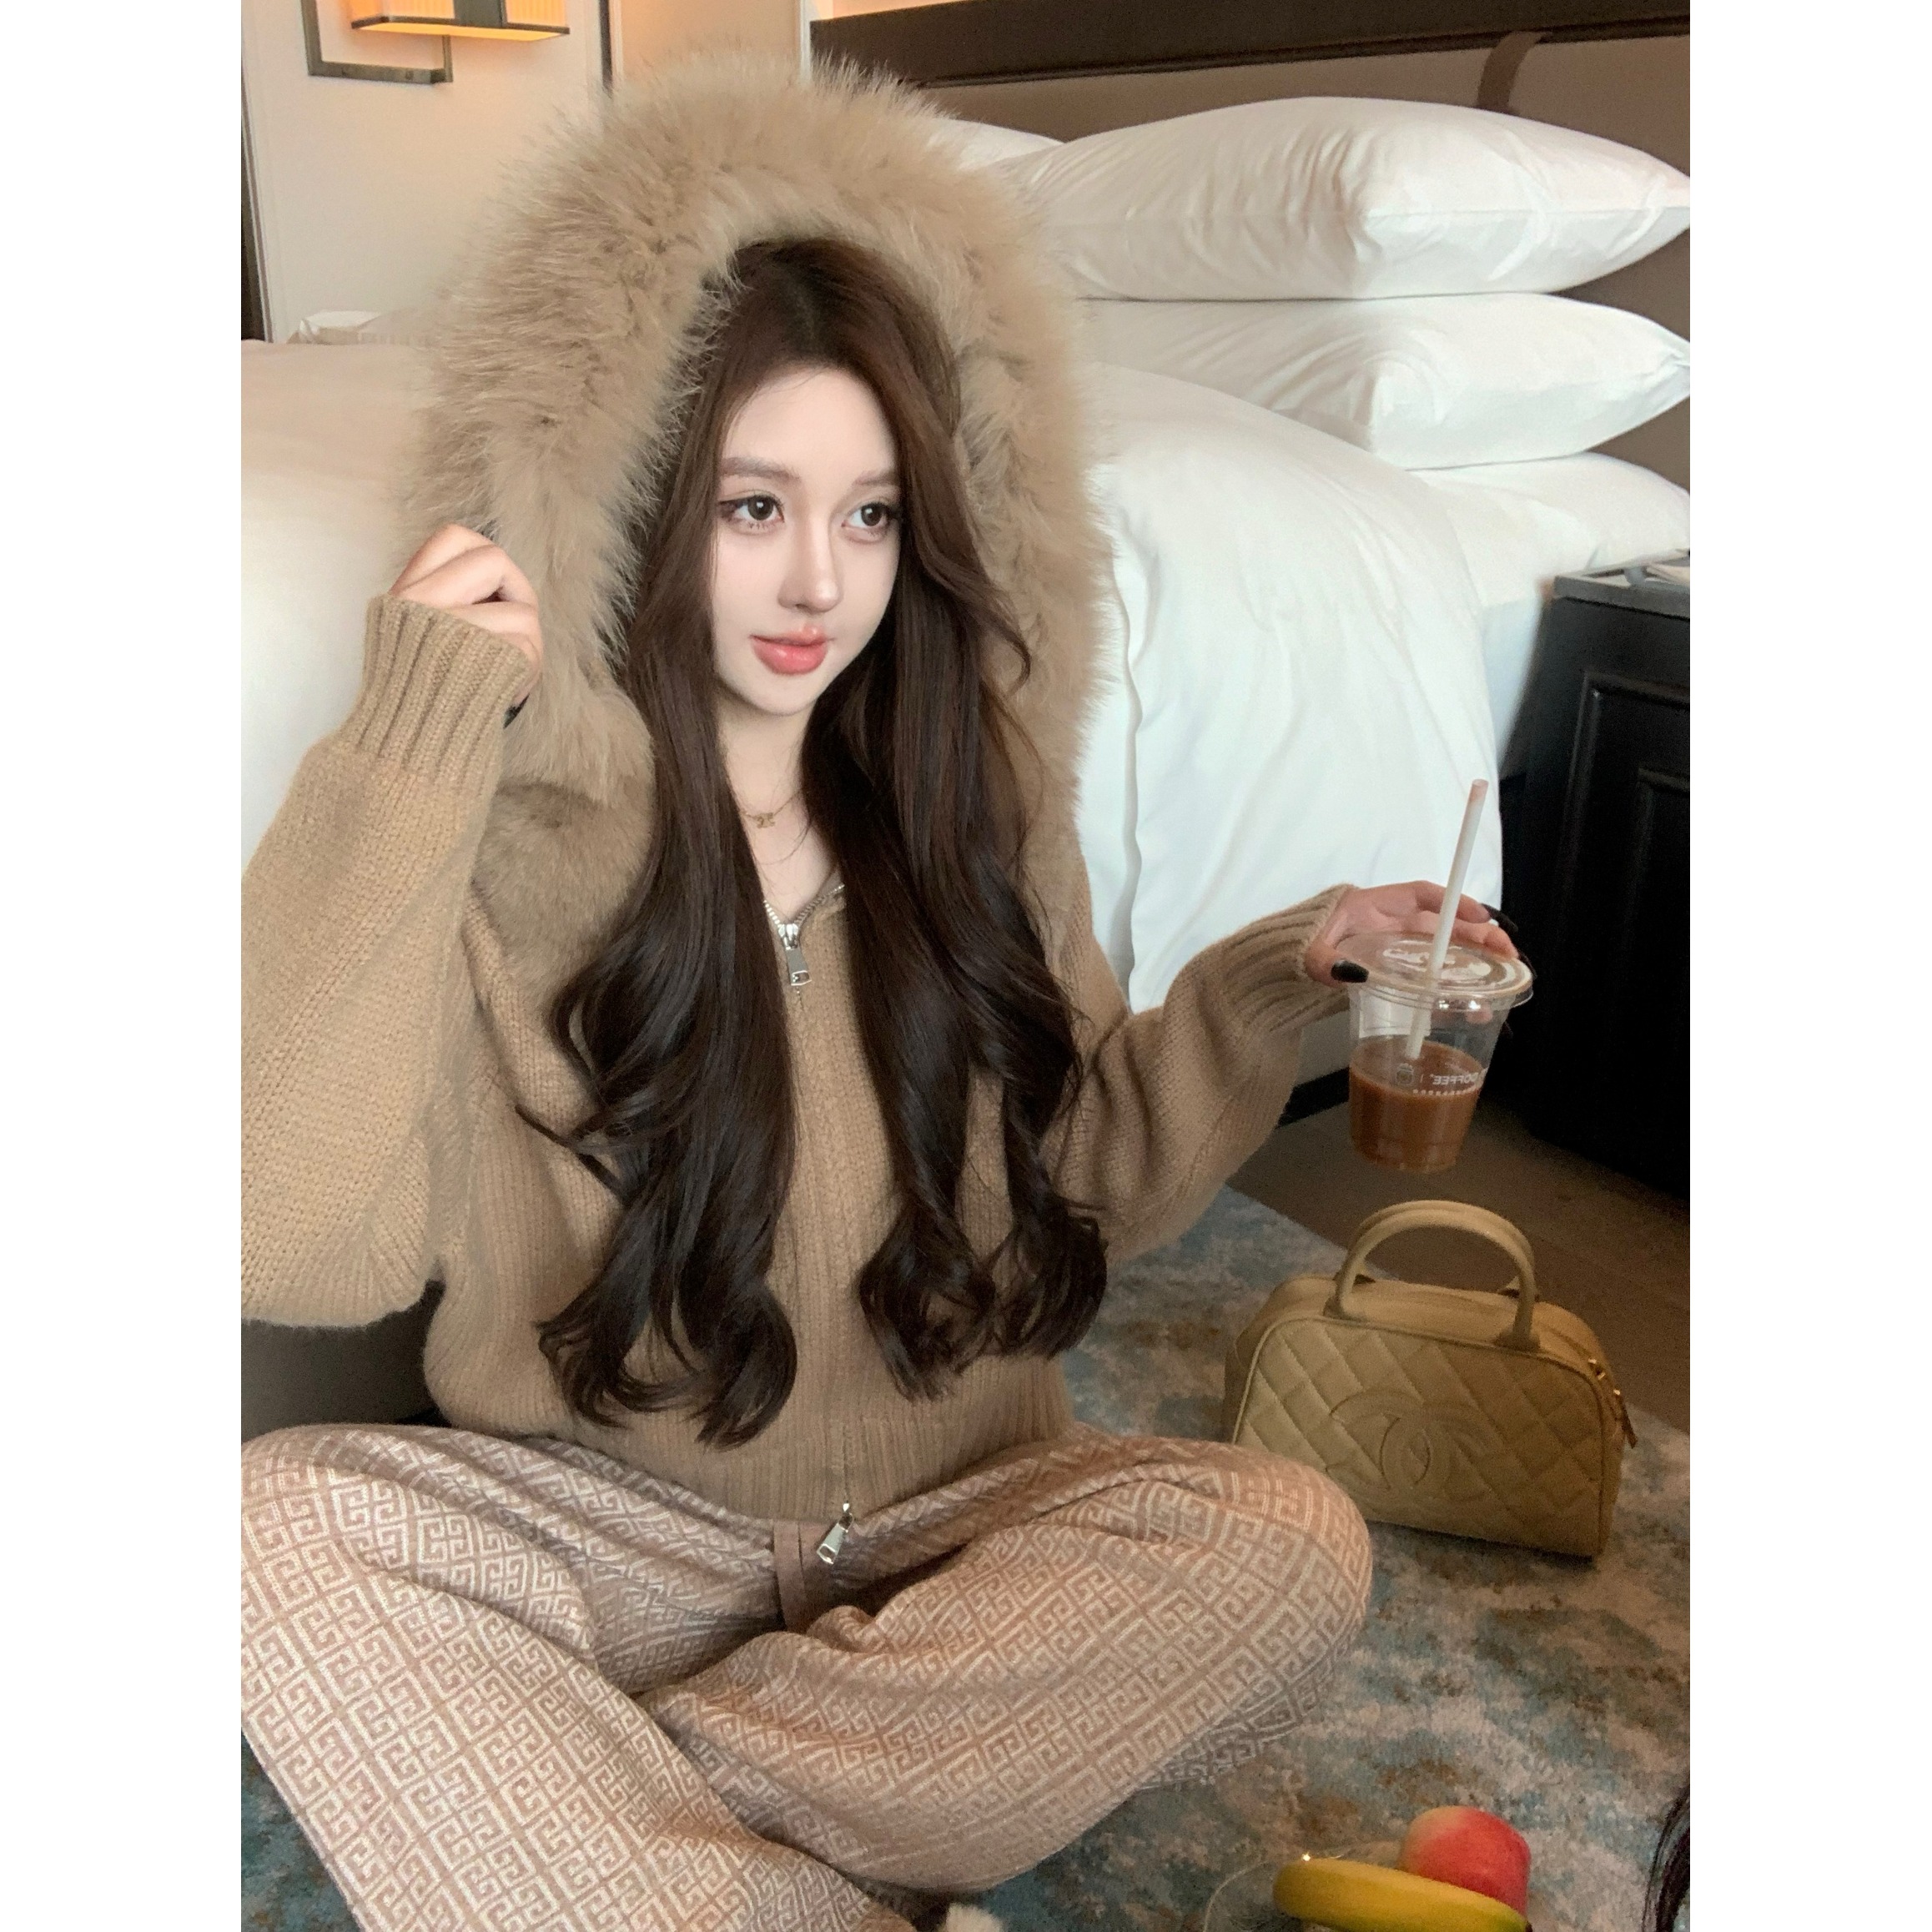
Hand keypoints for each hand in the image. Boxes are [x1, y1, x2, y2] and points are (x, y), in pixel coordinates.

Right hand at [389, 524, 543, 700]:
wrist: (407, 751)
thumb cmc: (420, 697)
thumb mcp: (414, 637)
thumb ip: (445, 599)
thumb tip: (498, 570)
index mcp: (406, 597)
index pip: (452, 537)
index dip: (481, 555)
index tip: (489, 588)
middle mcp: (423, 605)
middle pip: (495, 560)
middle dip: (518, 593)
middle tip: (515, 630)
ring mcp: (454, 631)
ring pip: (523, 613)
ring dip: (528, 646)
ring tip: (505, 675)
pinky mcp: (484, 663)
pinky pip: (528, 649)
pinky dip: (527, 675)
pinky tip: (504, 694)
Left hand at [1305, 881, 1518, 986]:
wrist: (1285, 965)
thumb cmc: (1299, 947)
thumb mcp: (1307, 951)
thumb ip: (1324, 960)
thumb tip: (1351, 972)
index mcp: (1373, 908)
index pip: (1420, 895)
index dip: (1453, 902)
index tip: (1480, 916)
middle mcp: (1392, 926)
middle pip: (1444, 925)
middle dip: (1479, 936)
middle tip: (1509, 954)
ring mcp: (1398, 951)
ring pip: (1445, 953)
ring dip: (1476, 963)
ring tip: (1505, 981)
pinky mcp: (1397, 975)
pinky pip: (1431, 980)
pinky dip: (1452, 991)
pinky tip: (1474, 1008)